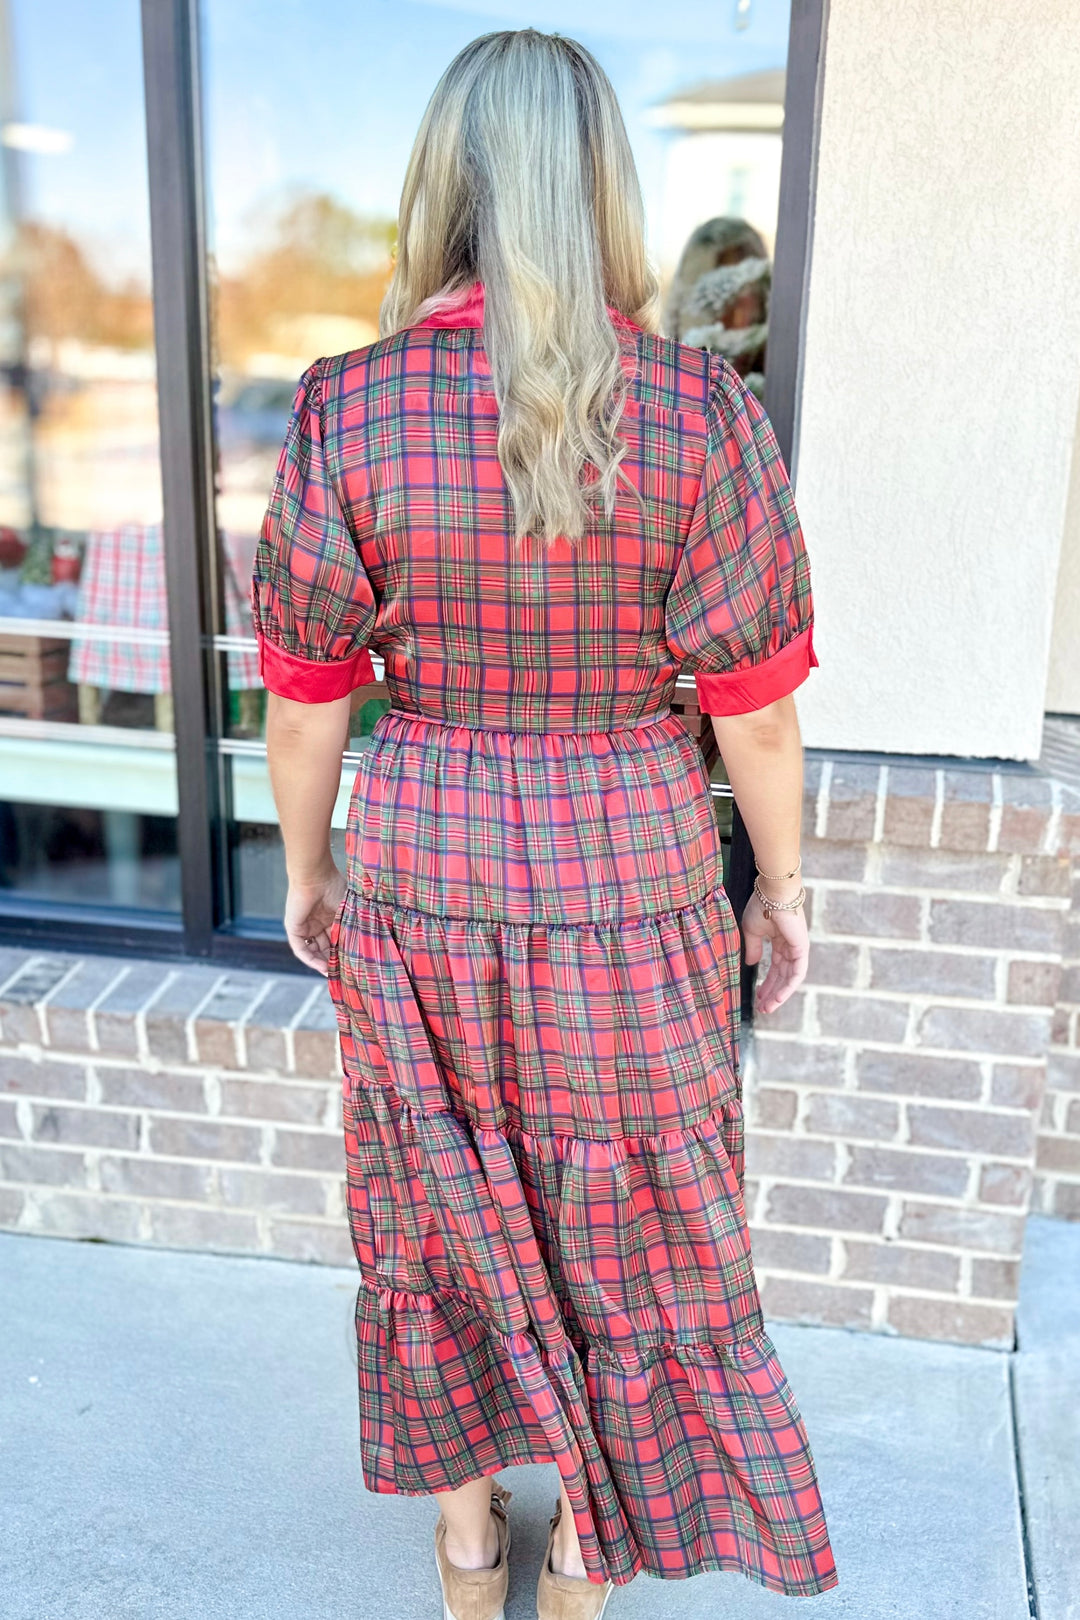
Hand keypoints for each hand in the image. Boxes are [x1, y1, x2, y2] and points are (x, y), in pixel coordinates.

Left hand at [283, 865, 347, 976]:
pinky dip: (310, 960)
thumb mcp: (348, 910)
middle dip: (333, 961)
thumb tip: (366, 947)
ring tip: (334, 973)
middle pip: (324, 947)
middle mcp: (317, 922)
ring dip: (322, 963)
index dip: (343, 952)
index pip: (335, 939)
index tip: (353, 964)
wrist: (315, 875)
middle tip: (343, 972)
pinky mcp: (293, 928)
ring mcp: (305, 926)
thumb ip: (353, 926)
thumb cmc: (335, 886)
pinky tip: (322, 967)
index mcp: (330, 916)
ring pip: (313, 950)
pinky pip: (301, 949)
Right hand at [740, 888, 809, 1014]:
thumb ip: (753, 948)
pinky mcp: (801, 949)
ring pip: (789, 978)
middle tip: (763, 1008)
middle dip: (772, 993)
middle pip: (782, 976)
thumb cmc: (761, 905)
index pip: (775, 967)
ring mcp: (797, 948)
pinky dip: (788, 987)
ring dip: (779, 994)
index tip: (757, 996)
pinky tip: (777, 998)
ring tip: (767, 1008)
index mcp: (779, 940)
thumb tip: (751, 964)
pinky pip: (797, 973)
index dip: (766, 982)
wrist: (773, 893)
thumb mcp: (751, 931)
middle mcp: (790, 946)